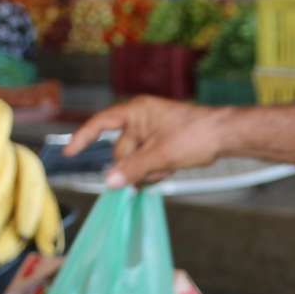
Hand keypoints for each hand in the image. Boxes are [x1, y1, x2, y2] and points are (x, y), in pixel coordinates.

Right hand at [64, 97, 228, 187]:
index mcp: (136, 111)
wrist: (225, 136)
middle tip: (152, 169)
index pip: (101, 123)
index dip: (83, 137)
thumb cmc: (195, 135)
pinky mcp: (160, 143)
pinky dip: (156, 169)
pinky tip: (172, 167)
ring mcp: (150, 132)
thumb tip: (108, 182)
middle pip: (120, 150)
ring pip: (134, 160)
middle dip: (133, 165)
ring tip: (168, 165)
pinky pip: (147, 162)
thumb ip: (132, 169)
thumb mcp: (161, 155)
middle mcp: (140, 119)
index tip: (69, 152)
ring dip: (147, 170)